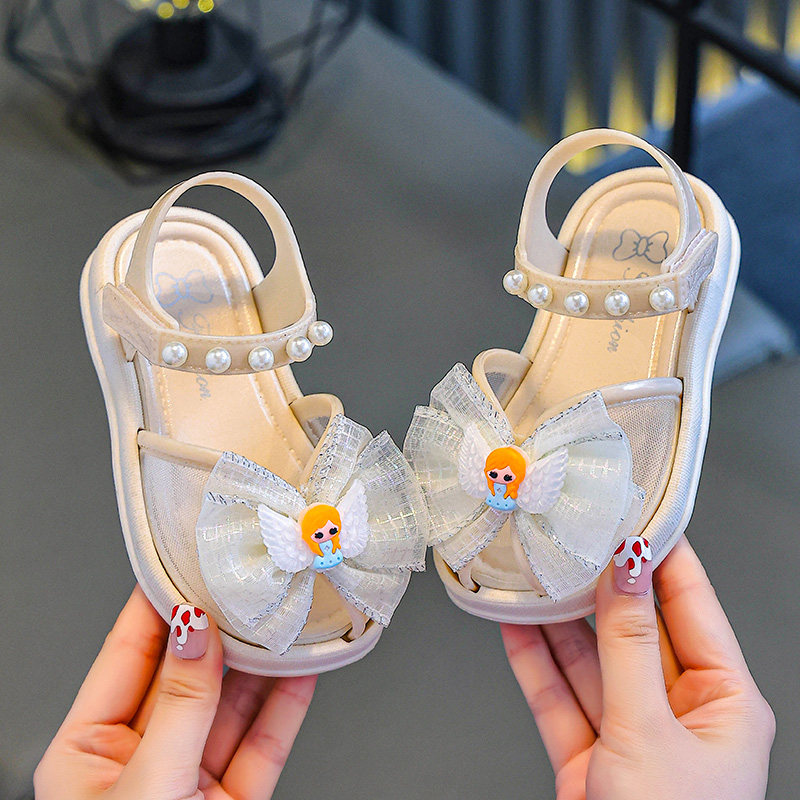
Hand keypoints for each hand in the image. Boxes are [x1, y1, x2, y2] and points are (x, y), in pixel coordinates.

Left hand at [35, 587, 315, 799]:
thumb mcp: (145, 790)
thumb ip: (178, 706)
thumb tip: (194, 627)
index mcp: (87, 748)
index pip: (128, 650)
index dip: (161, 598)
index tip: (191, 555)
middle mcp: (139, 754)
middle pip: (189, 670)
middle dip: (223, 625)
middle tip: (252, 578)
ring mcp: (190, 775)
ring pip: (234, 700)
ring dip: (263, 658)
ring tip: (287, 611)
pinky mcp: (233, 797)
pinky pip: (265, 739)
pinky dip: (289, 701)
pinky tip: (306, 665)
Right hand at [502, 536, 774, 799]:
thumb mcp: (648, 731)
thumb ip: (628, 646)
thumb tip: (625, 571)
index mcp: (726, 703)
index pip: (693, 608)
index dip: (661, 558)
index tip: (633, 514)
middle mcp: (681, 714)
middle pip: (634, 633)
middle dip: (598, 589)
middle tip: (571, 542)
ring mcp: (633, 736)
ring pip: (590, 662)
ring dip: (557, 623)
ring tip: (532, 576)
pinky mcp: (590, 758)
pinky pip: (560, 697)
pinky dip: (534, 662)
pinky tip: (514, 626)